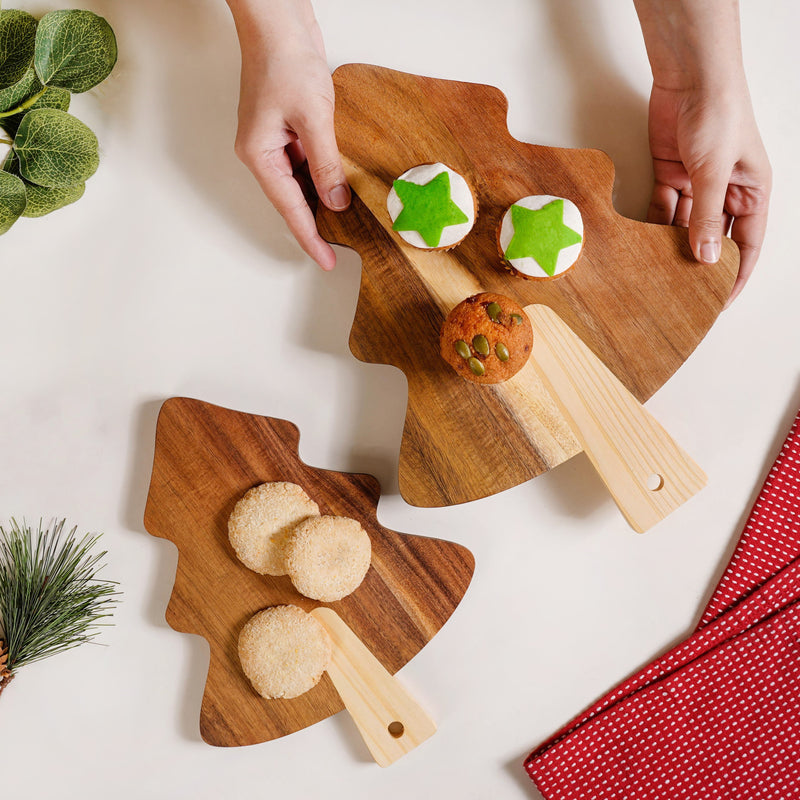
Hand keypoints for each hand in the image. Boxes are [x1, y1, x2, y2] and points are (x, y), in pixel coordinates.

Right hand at [230, 2, 348, 269]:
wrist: (278, 19)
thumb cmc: (285, 60)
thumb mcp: (313, 118)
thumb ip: (326, 164)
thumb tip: (337, 202)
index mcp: (259, 155)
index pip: (290, 208)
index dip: (310, 237)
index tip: (327, 260)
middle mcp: (262, 152)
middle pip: (292, 199)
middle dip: (317, 223)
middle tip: (342, 248)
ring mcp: (274, 140)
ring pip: (301, 182)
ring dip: (323, 200)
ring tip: (348, 223)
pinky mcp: (287, 127)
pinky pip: (307, 162)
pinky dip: (324, 176)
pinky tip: (342, 184)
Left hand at [646, 81, 770, 304]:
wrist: (689, 77)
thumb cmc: (719, 114)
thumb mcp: (714, 172)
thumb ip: (706, 216)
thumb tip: (708, 257)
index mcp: (752, 191)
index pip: (749, 244)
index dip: (737, 274)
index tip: (719, 303)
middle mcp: (725, 191)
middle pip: (713, 238)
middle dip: (699, 264)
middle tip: (681, 293)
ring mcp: (696, 184)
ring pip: (683, 226)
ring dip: (670, 247)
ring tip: (656, 274)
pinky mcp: (670, 175)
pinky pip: (662, 210)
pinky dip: (652, 226)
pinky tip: (641, 246)